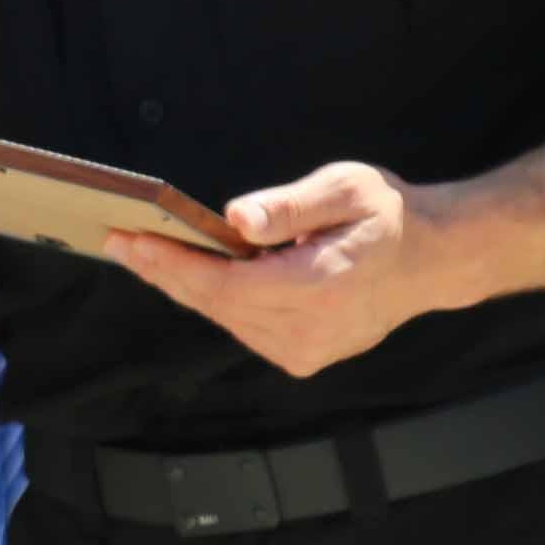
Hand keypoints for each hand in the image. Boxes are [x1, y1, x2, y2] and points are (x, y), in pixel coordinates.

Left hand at [103, 162, 469, 379]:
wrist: (430, 260)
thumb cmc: (386, 215)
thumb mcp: (345, 188)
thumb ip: (289, 206)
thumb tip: (235, 219)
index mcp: (320, 287)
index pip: (226, 285)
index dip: (173, 264)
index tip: (129, 240)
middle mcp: (310, 330)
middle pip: (215, 304)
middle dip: (162, 271)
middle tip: (115, 240)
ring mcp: (307, 350)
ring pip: (225, 318)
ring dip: (182, 286)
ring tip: (140, 251)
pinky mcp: (303, 356)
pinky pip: (243, 326)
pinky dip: (213, 299)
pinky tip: (186, 271)